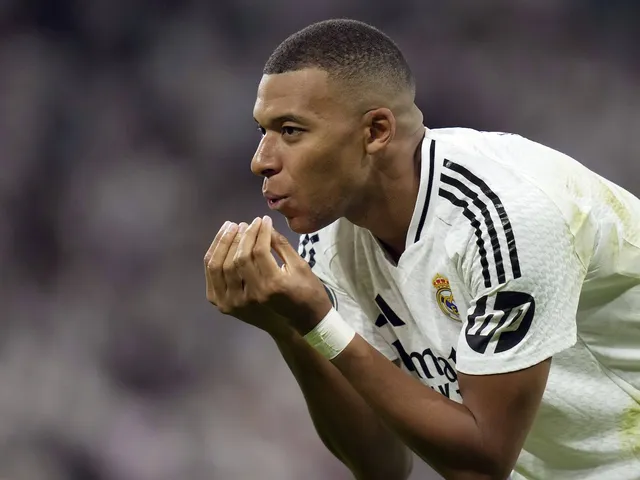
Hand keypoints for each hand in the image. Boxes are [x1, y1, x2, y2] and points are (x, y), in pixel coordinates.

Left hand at [204, 216, 331, 334]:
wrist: (299, 323)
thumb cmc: (306, 292)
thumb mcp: (300, 266)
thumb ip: (281, 244)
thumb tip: (265, 225)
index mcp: (274, 285)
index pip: (260, 251)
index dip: (260, 231)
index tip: (263, 219)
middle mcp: (253, 295)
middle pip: (239, 258)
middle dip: (243, 235)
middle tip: (248, 222)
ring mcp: (236, 303)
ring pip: (221, 266)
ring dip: (225, 243)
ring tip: (233, 227)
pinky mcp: (225, 305)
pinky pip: (213, 277)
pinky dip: (214, 258)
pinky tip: (222, 243)